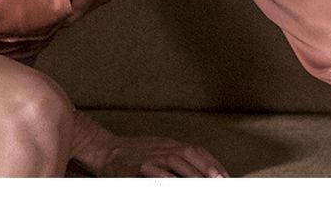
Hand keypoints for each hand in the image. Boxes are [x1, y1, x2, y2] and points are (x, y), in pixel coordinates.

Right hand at [70, 112, 226, 176]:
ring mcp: (151, 156)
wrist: (105, 149)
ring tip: (205, 185)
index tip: (225, 176)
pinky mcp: (139, 166)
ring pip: (177, 163)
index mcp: (170, 144)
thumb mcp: (157, 151)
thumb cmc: (133, 154)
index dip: (213, 163)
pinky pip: (157, 174)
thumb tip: (196, 173)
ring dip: (193, 175)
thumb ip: (175, 160)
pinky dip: (169, 180)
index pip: (197, 151)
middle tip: (221, 182)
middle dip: (208, 168)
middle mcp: (164, 148)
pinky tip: (178, 187)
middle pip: (191, 155)